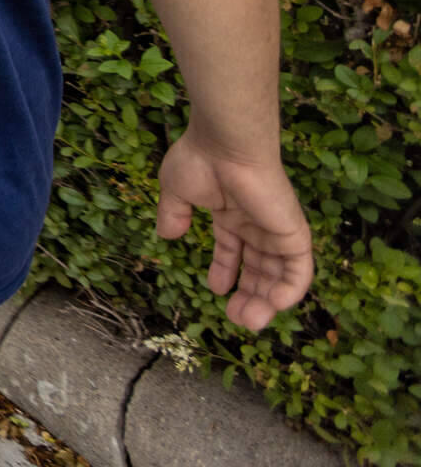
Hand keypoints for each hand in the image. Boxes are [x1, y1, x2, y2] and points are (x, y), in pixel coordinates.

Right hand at [155, 130, 314, 330]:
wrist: (225, 144)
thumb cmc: (199, 160)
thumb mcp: (175, 191)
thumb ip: (173, 214)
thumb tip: (167, 236)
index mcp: (232, 214)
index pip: (234, 250)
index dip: (226, 271)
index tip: (216, 290)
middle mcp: (257, 224)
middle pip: (260, 269)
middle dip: (249, 295)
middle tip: (237, 318)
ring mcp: (276, 230)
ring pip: (279, 275)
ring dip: (267, 301)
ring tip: (249, 321)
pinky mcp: (293, 233)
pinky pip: (300, 270)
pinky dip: (290, 291)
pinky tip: (274, 306)